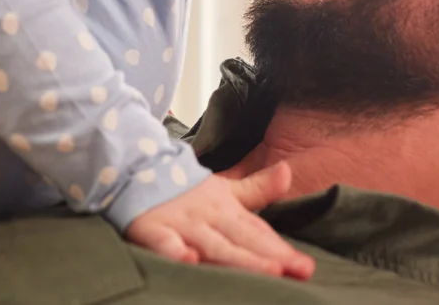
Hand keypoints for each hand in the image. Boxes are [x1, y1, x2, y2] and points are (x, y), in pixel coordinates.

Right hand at [125, 166, 314, 279]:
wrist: (133, 168)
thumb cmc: (183, 189)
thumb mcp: (222, 188)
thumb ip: (256, 188)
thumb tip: (288, 172)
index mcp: (226, 209)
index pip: (258, 232)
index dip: (281, 249)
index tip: (304, 267)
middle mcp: (207, 217)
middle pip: (243, 240)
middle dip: (271, 257)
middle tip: (299, 271)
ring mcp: (180, 223)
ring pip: (214, 246)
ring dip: (240, 259)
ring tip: (269, 271)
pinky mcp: (151, 229)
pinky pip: (164, 243)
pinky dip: (176, 253)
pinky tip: (191, 263)